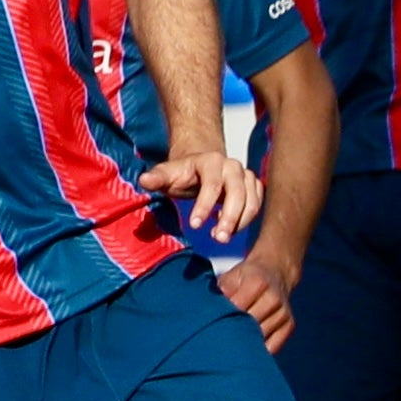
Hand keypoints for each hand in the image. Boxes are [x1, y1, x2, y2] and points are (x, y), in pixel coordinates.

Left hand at [145, 144, 263, 242]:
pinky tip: (230, 228)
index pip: (212, 185)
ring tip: (222, 237)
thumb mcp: (166, 173)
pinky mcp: (253, 186)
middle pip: (237, 194)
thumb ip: (157, 177)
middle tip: (219, 239)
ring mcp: (246, 176)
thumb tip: (144, 180)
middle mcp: (232, 167)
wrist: (199, 165)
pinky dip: (247, 218)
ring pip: (251, 201)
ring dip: (240, 222)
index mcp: (211, 161)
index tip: (194, 225)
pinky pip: (257, 204)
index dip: (204, 206)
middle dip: (230, 218)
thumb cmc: (182, 173)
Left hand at [216, 240, 298, 349]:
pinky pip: (272, 346)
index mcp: (257, 283)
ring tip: (230, 341)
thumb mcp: (231, 276)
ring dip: (245, 342)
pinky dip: (258, 349)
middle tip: (217, 336)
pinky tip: (246, 347)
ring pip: (260, 337)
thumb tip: (210, 306)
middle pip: (249, 324)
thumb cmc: (246, 277)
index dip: (223, 316)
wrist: (275, 272)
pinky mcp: (289, 326)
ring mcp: (283, 314)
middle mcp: (273, 299)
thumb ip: (221, 289)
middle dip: (233, 331)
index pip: (237, 307)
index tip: (211, 323)